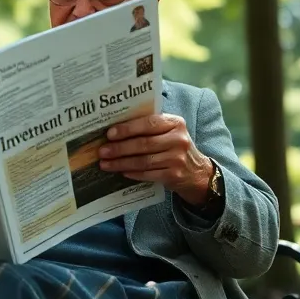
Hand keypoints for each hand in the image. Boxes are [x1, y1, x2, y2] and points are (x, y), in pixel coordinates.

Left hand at [98, 113, 213, 205]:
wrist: (197, 172)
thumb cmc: (174, 147)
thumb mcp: (169, 132)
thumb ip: (149, 127)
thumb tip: (115, 129)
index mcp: (175, 123)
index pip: (148, 123)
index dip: (127, 128)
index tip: (109, 133)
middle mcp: (178, 140)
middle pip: (143, 144)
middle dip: (119, 148)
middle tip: (102, 151)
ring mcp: (177, 159)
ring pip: (143, 161)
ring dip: (121, 163)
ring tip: (105, 163)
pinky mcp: (174, 175)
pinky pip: (148, 174)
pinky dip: (133, 173)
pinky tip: (121, 172)